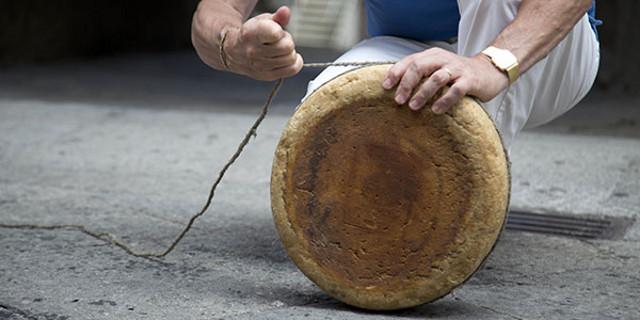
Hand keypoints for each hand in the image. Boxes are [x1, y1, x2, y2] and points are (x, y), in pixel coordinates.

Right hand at [223, 6, 302, 80]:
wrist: (233, 52)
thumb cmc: (250, 34)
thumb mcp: (261, 21)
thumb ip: (277, 17)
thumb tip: (285, 12)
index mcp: (251, 34)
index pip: (275, 34)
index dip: (280, 31)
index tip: (275, 31)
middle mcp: (254, 52)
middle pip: (287, 47)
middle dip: (287, 41)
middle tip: (279, 40)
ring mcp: (260, 66)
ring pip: (291, 58)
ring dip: (289, 52)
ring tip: (279, 49)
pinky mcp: (267, 76)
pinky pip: (292, 69)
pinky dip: (295, 63)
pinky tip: (286, 57)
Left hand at [382, 47, 509, 113]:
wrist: (489, 71)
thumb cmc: (457, 74)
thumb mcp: (437, 69)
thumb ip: (420, 74)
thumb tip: (394, 89)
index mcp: (432, 56)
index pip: (410, 61)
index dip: (396, 73)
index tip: (385, 87)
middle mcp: (443, 59)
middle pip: (420, 67)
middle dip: (406, 84)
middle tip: (398, 100)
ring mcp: (457, 69)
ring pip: (436, 78)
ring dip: (423, 92)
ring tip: (413, 106)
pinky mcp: (470, 81)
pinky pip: (456, 90)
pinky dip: (444, 100)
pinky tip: (436, 110)